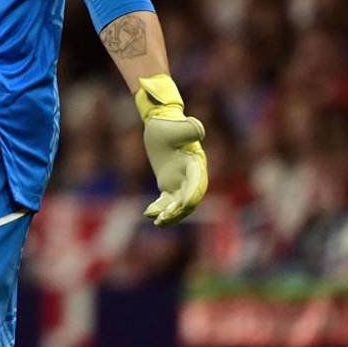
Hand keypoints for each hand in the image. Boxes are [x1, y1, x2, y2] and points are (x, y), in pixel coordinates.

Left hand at [136, 76, 208, 225]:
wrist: (160, 124)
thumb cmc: (169, 125)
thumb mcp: (177, 126)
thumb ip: (190, 128)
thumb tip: (199, 130)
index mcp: (195, 162)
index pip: (197, 182)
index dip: (192, 194)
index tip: (184, 204)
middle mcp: (191, 175)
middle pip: (190, 198)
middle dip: (179, 210)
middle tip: (164, 216)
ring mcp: (181, 181)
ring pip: (179, 204)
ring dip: (171, 215)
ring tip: (157, 222)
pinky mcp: (169, 184)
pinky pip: (167, 201)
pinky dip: (160, 209)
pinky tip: (148, 214)